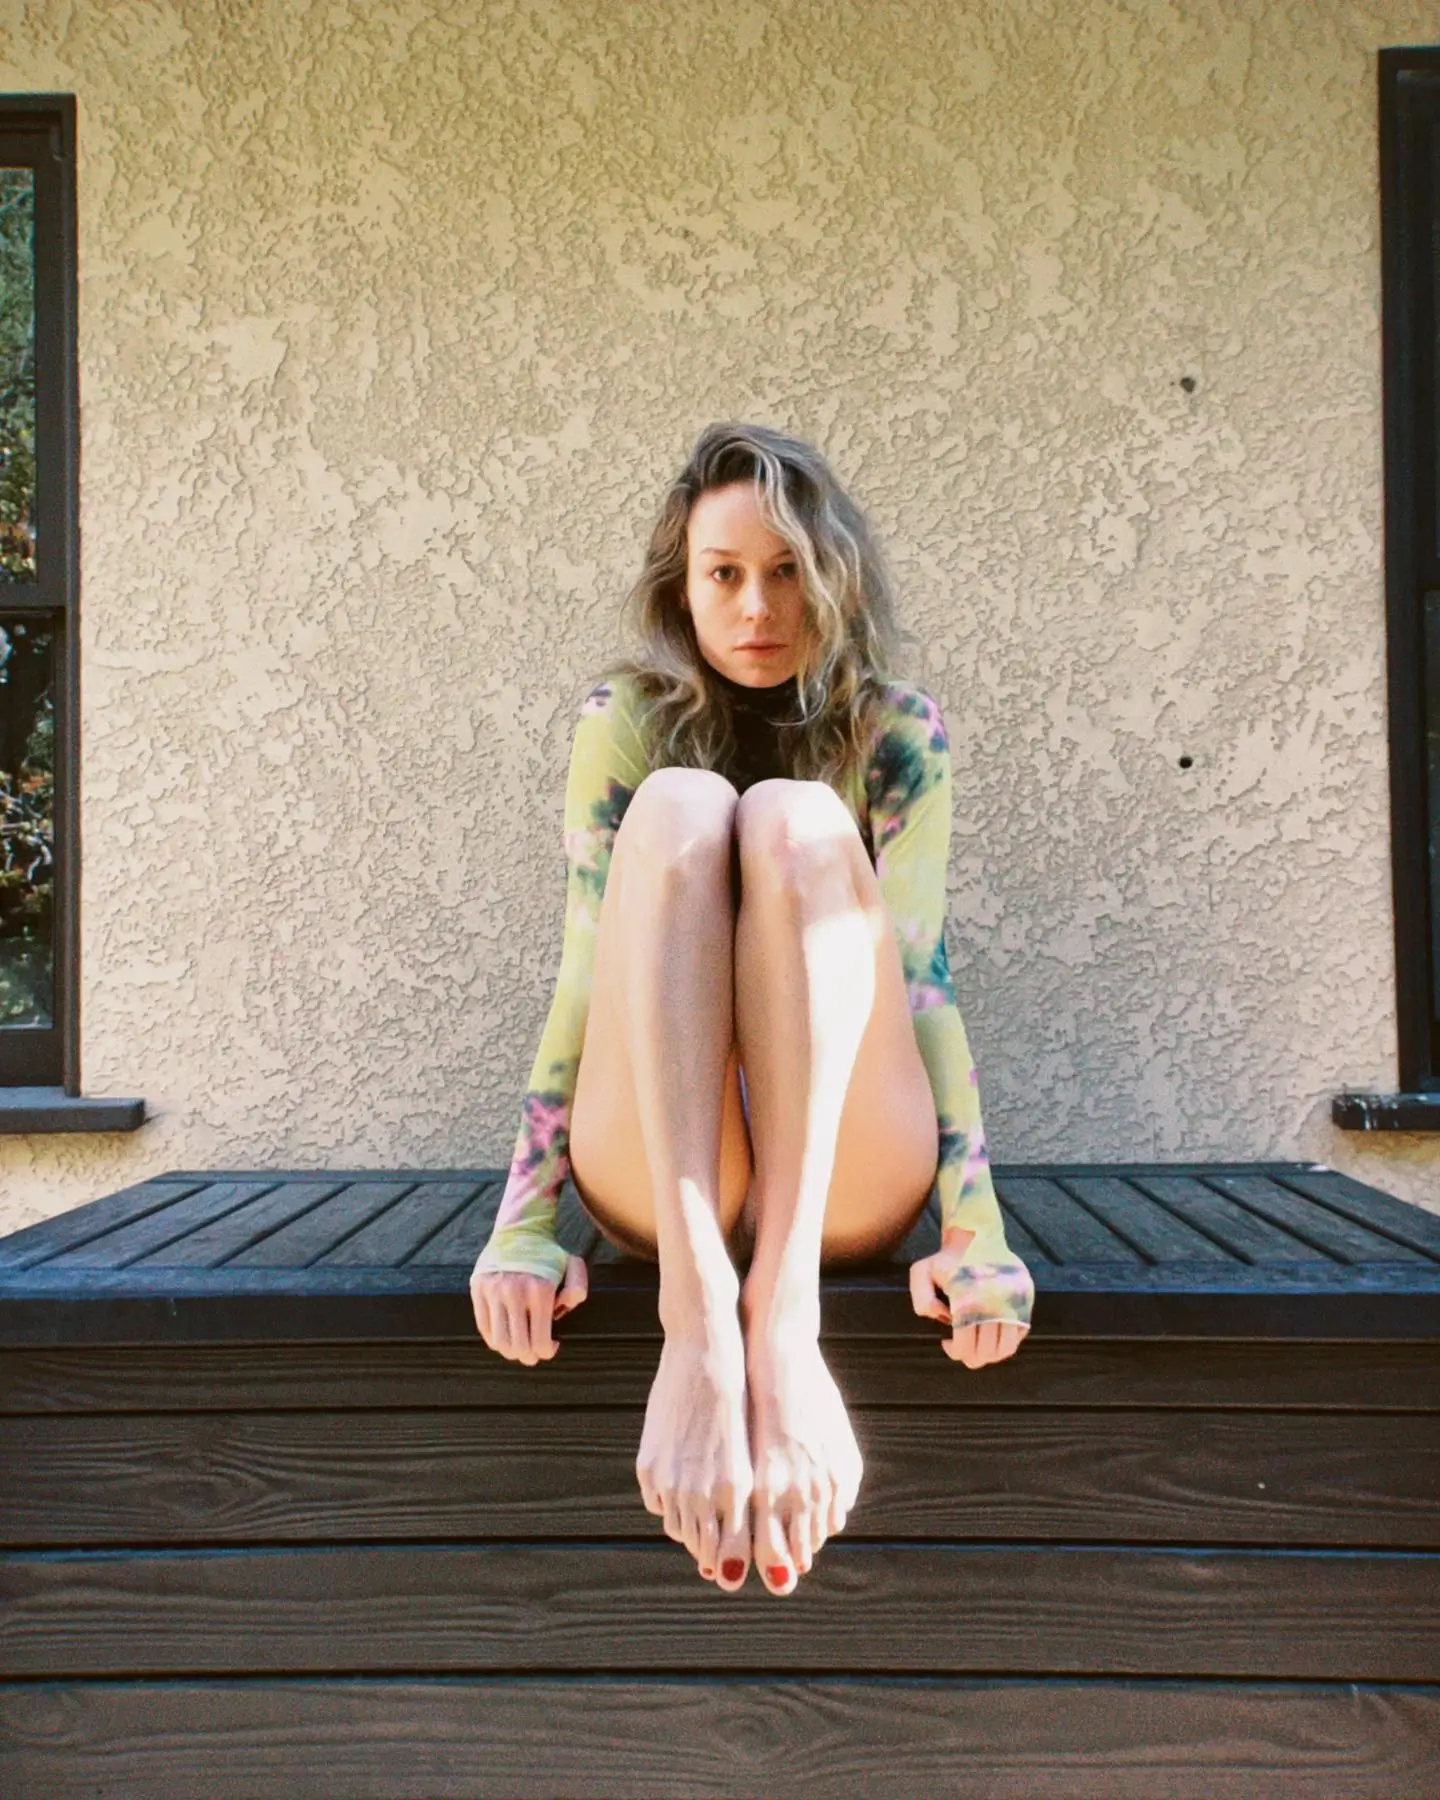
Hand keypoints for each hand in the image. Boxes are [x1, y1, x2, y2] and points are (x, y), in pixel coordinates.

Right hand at [469, 1255, 587, 1364]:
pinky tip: (506, 1332)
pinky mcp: (478, 1288)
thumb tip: (562, 1309)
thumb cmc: (548, 1254)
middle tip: (534, 1352)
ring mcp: (493, 1290)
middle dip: (529, 1357)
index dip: (547, 1352)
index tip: (551, 1346)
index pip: (540, 1342)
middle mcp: (515, 1291)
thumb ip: (577, 1289)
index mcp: (541, 1290)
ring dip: (511, 1351)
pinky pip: (484, 1327)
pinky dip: (495, 1338)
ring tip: (520, 1344)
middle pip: (518, 1348)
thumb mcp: (572, 1265)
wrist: (519, 1229)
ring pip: (499, 1342)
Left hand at [908, 1233, 1028, 1368]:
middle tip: (964, 1350)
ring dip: (992, 1354)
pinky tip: (994, 1334)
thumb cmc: (947, 1258)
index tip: (948, 1344)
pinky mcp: (1025, 1296)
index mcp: (968, 1299)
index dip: (956, 1352)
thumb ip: (922, 1299)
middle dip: (973, 1357)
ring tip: (981, 1347)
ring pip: (1007, 1347)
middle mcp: (994, 1302)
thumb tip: (944, 1319)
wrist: (977, 1234)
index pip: (966, 1345)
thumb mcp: (922, 1272)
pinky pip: (1021, 1331)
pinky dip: (1008, 1340)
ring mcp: (1013, 1300)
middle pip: (987, 1351)